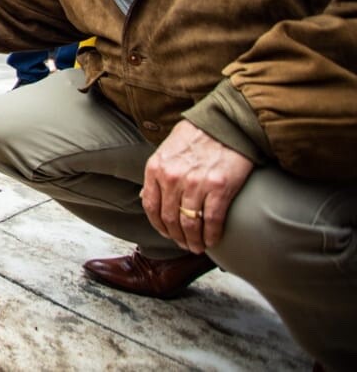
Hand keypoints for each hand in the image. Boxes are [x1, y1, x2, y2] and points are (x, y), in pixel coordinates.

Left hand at [140, 120, 253, 253]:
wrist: (226, 124)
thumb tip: (146, 196)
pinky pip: (212, 221)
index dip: (158, 226)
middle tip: (184, 245)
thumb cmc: (196, 136)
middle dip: (177, 237)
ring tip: (198, 247)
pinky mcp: (219, 188)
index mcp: (156, 168)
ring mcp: (195, 184)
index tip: (167, 234)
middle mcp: (172, 178)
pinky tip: (213, 241)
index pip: (150, 207)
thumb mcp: (166, 150)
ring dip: (194, 241)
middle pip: (170, 219)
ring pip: (190, 224)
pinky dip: (212, 236)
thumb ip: (157, 174)